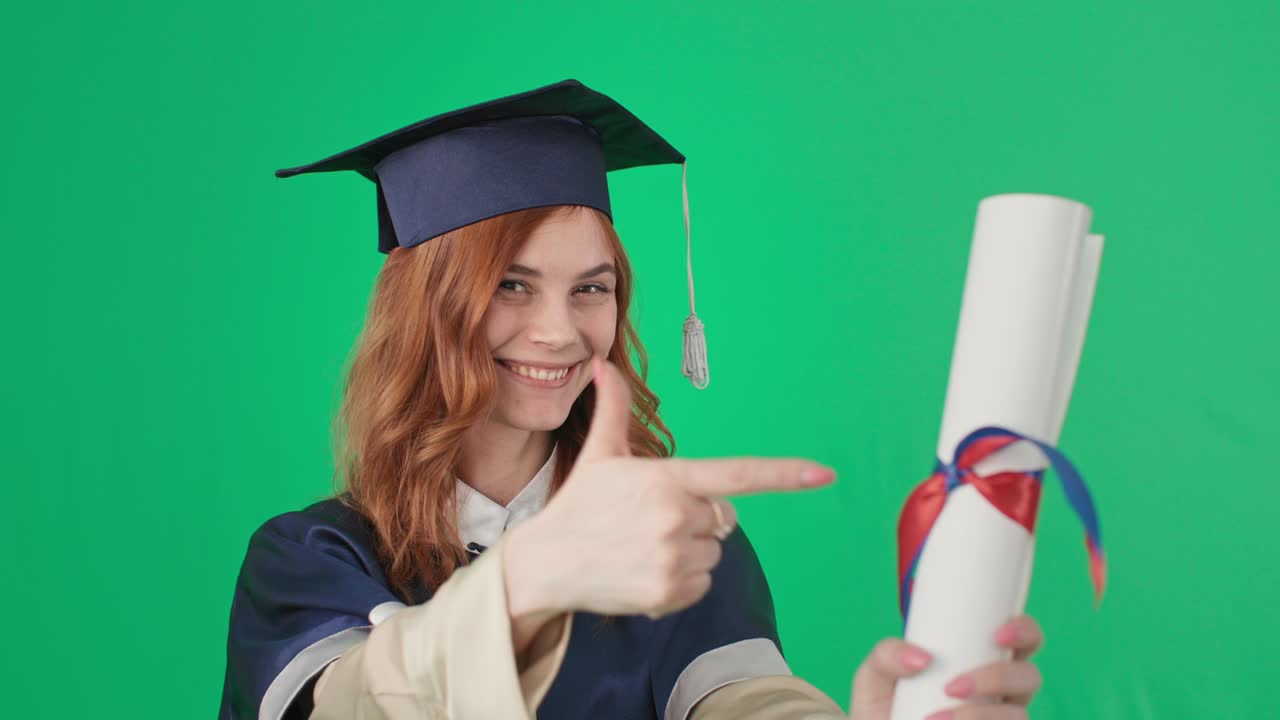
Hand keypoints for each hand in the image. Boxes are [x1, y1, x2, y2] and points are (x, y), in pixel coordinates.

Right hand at [504, 355, 835, 618]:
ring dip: (691, 550)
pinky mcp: (670, 594)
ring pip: (714, 553)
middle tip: (652, 519)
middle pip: (725, 518)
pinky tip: (644, 570)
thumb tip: (600, 364)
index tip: (823, 474)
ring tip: (644, 546)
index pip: (737, 474)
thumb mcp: (599, 453)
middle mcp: (676, 518)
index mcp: (667, 478)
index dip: (784, 474)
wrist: (547, 563)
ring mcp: (674, 558)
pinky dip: (682, 580)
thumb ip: (612, 406)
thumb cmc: (578, 504)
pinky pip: (702, 584)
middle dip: (699, 517)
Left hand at [849, 615, 1043, 719]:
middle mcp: (1001, 694)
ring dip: (979, 716)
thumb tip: (921, 657)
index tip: (999, 633)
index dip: (1024, 630)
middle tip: (953, 687)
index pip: (1022, 638)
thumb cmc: (885, 711)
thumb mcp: (874, 678)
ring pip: (1019, 715)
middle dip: (998, 677)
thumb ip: (886, 656)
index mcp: (981, 662)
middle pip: (1030, 676)